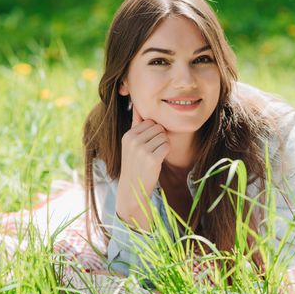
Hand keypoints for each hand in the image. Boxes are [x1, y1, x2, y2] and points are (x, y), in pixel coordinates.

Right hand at [116, 104, 169, 229]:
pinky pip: (167, 146)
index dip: (154, 132)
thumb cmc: (135, 164)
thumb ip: (136, 124)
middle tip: (152, 152)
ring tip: (154, 156)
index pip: (150, 121)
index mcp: (128, 135)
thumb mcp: (131, 143)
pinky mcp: (152, 159)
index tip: (148, 145)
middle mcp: (133, 140)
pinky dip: (166, 152)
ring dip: (163, 146)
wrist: (132, 189)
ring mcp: (142, 149)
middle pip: (158, 127)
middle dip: (160, 138)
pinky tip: (158, 160)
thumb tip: (138, 104)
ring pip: (164, 136)